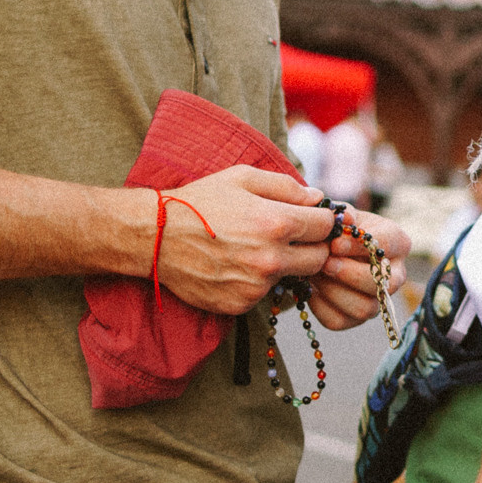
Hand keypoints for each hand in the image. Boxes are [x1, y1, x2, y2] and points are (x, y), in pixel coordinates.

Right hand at [153, 166, 335, 314]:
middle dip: (311, 247)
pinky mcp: (241, 304)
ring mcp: (256, 286)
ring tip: (252, 248)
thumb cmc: (200, 202)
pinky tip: (236, 265)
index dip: (321, 221)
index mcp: (277, 224)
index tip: (310, 219)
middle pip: (319, 259)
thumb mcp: (242, 178)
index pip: (326, 227)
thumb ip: (287, 186)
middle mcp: (271, 260)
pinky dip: (258, 282)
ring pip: (291, 278)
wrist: (155, 237)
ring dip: (283, 265)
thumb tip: (318, 197)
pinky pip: (265, 294)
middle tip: (290, 236)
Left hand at [310, 208, 411, 330]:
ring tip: (314, 275)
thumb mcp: (340, 215)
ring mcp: (377, 299)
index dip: (359, 246)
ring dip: (334, 292)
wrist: (323, 247)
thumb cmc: (337, 228)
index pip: (387, 245)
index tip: (335, 243)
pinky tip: (310, 289)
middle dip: (349, 274)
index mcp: (397, 242)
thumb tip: (347, 219)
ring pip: (364, 309)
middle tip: (324, 263)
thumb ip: (343, 214)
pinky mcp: (356, 318)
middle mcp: (395, 274)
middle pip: (382, 283)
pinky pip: (339, 321)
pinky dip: (320, 306)